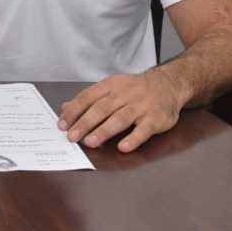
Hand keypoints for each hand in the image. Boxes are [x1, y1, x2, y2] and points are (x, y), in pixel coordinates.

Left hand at [57, 70, 186, 152]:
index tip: (62, 125)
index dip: (74, 111)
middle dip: (85, 123)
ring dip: (104, 131)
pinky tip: (123, 147)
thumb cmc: (135, 89)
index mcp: (111, 85)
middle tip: (72, 137)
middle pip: (102, 108)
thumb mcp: (112, 87)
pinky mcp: (156, 118)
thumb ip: (89, 98)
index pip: (87, 97)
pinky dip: (133, 138)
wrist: (169, 83)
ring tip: (90, 142)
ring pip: (120, 118)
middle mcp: (125, 94)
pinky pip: (144, 129)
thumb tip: (65, 107)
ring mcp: (142, 105)